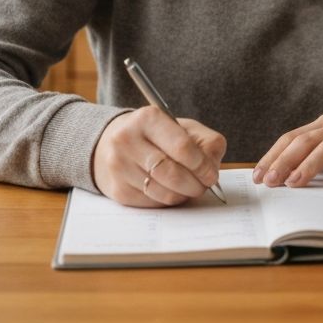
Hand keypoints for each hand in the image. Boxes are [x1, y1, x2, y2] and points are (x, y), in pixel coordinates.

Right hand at [91, 107, 226, 207]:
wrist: (109, 144)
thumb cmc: (154, 135)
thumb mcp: (181, 127)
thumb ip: (205, 141)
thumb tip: (212, 167)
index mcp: (148, 118)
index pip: (182, 147)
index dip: (202, 165)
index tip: (212, 174)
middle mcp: (128, 140)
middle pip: (172, 173)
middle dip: (195, 184)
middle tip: (204, 185)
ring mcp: (120, 166)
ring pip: (164, 193)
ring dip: (184, 195)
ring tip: (190, 188)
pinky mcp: (118, 190)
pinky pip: (153, 203)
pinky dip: (168, 200)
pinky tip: (170, 190)